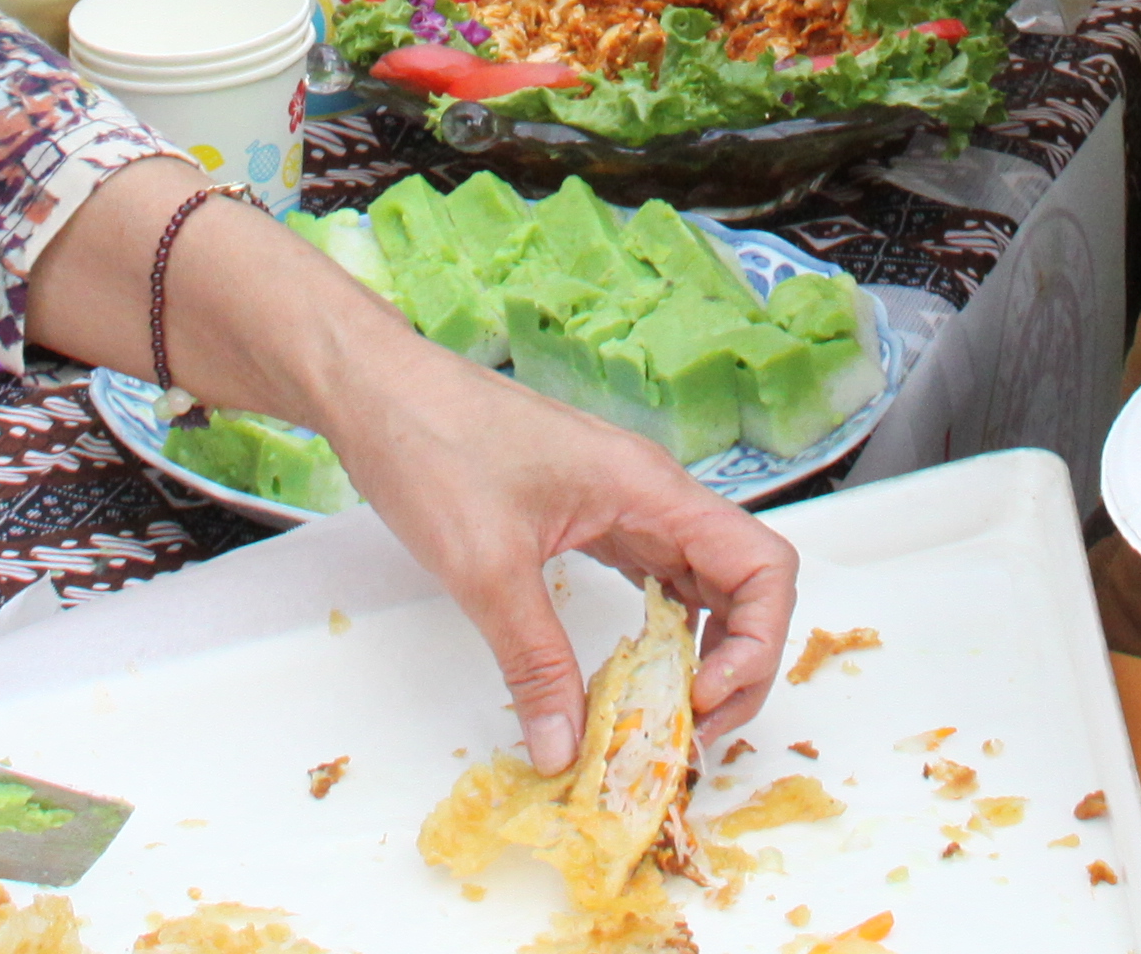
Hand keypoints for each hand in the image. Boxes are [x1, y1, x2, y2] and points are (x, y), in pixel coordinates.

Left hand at [320, 342, 799, 765]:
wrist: (376, 390)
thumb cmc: (432, 448)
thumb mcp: (485, 568)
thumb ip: (534, 662)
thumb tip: (563, 750)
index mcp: (649, 488)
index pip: (764, 565)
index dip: (758, 643)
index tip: (701, 698)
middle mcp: (651, 493)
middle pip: (743, 583)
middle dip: (738, 663)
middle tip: (691, 728)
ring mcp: (621, 503)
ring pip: (700, 583)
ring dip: (701, 651)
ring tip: (666, 715)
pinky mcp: (587, 515)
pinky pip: (651, 577)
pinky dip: (657, 631)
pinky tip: (631, 672)